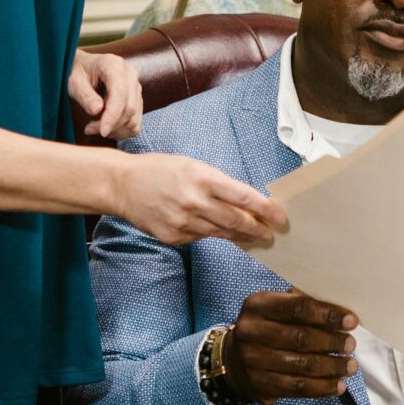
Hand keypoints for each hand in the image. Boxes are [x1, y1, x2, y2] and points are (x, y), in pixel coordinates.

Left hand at [70, 50, 142, 139]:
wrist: (83, 67)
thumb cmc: (77, 72)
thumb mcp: (74, 82)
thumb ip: (85, 95)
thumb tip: (97, 110)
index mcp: (114, 65)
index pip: (120, 94)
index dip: (113, 115)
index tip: (102, 131)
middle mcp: (130, 74)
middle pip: (130, 108)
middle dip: (111, 125)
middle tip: (89, 129)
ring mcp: (136, 87)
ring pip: (134, 117)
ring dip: (115, 129)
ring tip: (94, 127)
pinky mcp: (137, 99)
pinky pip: (136, 121)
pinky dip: (123, 130)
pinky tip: (107, 128)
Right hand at [113, 153, 286, 246]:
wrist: (123, 185)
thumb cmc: (161, 170)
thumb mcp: (193, 167)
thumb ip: (218, 184)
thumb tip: (245, 203)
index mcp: (202, 178)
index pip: (243, 197)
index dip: (265, 209)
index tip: (279, 216)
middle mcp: (194, 202)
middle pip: (236, 220)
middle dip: (257, 229)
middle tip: (271, 234)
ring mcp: (183, 222)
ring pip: (220, 233)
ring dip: (240, 236)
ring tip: (254, 237)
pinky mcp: (173, 237)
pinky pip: (200, 238)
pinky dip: (210, 234)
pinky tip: (216, 231)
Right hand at [223, 290, 359, 403]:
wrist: (233, 359)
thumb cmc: (266, 328)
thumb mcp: (276, 308)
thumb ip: (303, 305)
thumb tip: (341, 314)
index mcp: (258, 306)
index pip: (298, 308)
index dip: (327, 315)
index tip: (351, 321)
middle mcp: (251, 332)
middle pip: (300, 338)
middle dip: (331, 342)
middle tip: (350, 345)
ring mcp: (252, 361)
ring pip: (301, 366)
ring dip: (331, 367)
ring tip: (350, 366)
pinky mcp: (259, 385)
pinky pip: (297, 388)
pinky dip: (322, 388)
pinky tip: (338, 385)